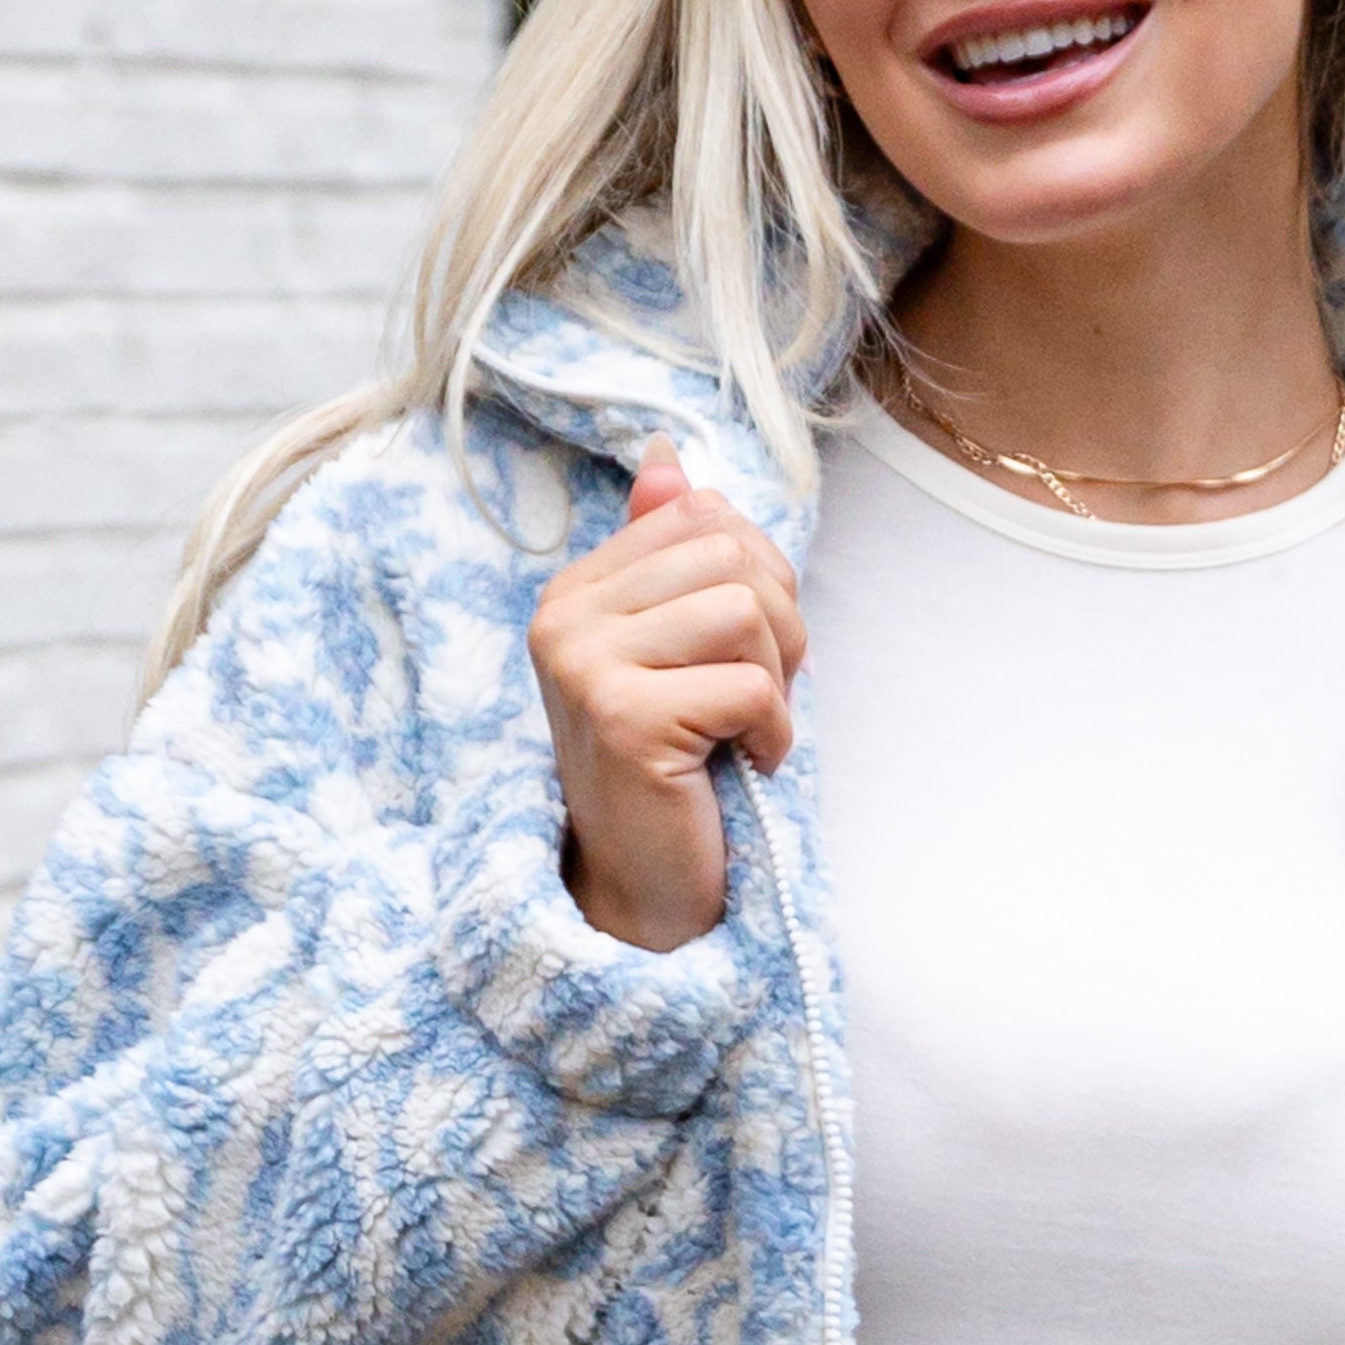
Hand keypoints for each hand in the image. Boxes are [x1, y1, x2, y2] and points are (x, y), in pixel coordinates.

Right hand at [528, 436, 807, 951]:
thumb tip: (670, 456)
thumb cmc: (675, 770)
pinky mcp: (621, 718)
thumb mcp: (676, 652)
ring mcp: (584, 666)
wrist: (643, 889)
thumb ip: (670, 558)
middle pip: (731, 553)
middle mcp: (565, 617)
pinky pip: (749, 685)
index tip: (744, 651)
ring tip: (748, 729)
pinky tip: (745, 766)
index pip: (703, 515)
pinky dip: (772, 733)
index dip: (759, 576)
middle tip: (759, 696)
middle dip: (779, 626)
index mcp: (576, 589)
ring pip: (745, 609)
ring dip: (778, 679)